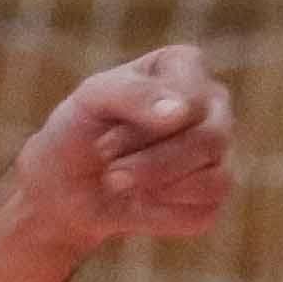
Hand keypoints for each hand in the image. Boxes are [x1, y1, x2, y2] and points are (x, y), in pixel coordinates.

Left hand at [12, 44, 237, 250]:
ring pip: (215, 180)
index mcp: (187, 66)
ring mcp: (219, 152)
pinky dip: (161, 215)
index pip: (192, 99)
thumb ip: (133, 95)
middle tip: (109, 173)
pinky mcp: (212, 198)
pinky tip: (138, 203)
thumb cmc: (79, 131)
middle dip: (151, 163)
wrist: (64, 187)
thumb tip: (181, 112)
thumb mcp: (91, 101)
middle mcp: (213, 105)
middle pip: (211, 139)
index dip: (144, 126)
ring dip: (156, 189)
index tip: (103, 137)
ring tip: (118, 184)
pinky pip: (203, 213)